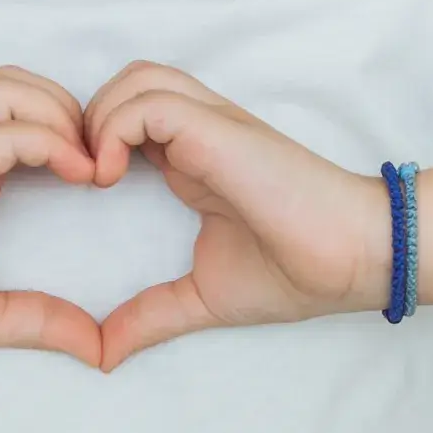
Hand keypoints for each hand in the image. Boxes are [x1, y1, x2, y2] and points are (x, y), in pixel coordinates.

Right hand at [0, 67, 103, 370]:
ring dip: (61, 116)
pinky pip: (2, 133)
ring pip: (10, 89)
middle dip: (71, 109)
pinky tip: (76, 177)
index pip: (22, 110)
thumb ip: (40, 319)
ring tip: (87, 168)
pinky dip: (49, 142)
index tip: (101, 178)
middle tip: (98, 165)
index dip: (69, 129)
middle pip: (19, 82)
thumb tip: (98, 348)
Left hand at [82, 62, 393, 369]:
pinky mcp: (218, 130)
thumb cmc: (295, 272)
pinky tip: (109, 179)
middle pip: (128, 82)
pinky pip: (149, 103)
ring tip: (95, 178)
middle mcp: (201, 130)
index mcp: (195, 156)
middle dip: (90, 120)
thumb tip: (103, 354)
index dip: (95, 140)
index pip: (130, 115)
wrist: (354, 260)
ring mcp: (211, 124)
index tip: (79, 193)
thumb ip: (151, 316)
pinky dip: (115, 129)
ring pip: (136, 79)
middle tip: (78, 178)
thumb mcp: (204, 296)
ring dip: (100, 119)